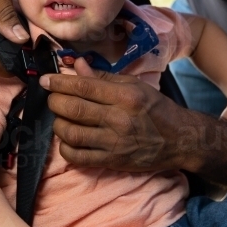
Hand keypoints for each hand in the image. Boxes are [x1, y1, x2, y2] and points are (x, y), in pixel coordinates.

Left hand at [42, 58, 191, 171]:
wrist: (180, 140)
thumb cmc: (156, 109)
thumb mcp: (134, 86)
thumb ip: (103, 78)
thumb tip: (75, 65)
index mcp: (125, 96)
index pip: (83, 87)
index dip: (59, 82)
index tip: (46, 80)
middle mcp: (118, 119)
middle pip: (73, 108)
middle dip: (54, 101)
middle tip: (52, 97)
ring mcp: (114, 143)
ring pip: (70, 133)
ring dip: (58, 123)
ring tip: (61, 117)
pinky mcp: (111, 161)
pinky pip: (77, 156)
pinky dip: (66, 146)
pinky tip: (69, 138)